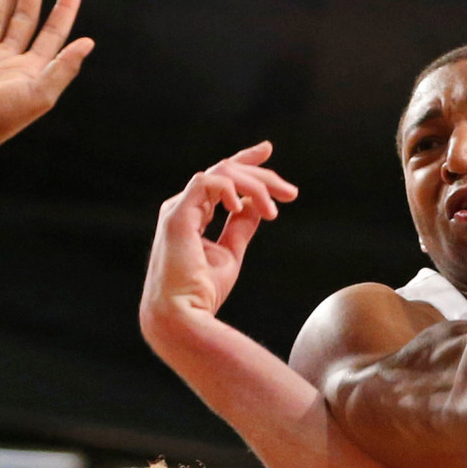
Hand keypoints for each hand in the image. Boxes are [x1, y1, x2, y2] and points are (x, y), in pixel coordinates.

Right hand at [139, 145, 298, 338]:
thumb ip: (241, 227)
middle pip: (225, 171)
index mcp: (192, 215)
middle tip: (290, 192)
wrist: (183, 317)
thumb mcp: (230, 253)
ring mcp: (177, 210)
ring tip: (274, 210)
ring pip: (220, 172)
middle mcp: (183, 208)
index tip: (268, 150)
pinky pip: (205, 182)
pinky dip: (229, 189)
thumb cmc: (202, 292)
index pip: (220, 178)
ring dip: (254, 186)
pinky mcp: (176, 216)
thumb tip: (259, 206)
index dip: (245, 161)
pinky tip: (242, 207)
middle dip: (262, 175)